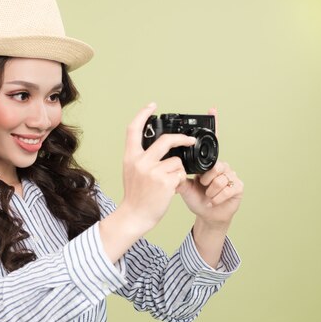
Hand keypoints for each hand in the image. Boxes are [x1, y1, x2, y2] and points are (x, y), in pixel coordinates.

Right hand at [118, 102, 196, 233]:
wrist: (134, 216)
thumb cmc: (135, 196)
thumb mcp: (131, 171)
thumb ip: (142, 158)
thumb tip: (161, 147)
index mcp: (130, 157)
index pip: (133, 129)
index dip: (143, 114)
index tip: (152, 105)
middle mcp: (140, 162)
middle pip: (166, 140)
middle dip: (182, 138)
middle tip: (189, 140)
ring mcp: (153, 172)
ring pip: (177, 161)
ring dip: (179, 171)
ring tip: (170, 182)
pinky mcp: (165, 182)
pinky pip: (181, 174)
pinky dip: (180, 181)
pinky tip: (171, 189)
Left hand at [176, 108, 243, 228]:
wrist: (208, 216)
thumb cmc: (197, 198)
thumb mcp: (183, 186)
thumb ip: (177, 175)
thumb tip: (167, 166)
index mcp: (208, 162)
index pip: (211, 142)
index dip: (213, 125)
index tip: (212, 108)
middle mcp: (221, 165)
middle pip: (214, 165)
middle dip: (206, 179)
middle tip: (202, 186)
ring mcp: (231, 175)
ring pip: (219, 178)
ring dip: (210, 190)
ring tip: (207, 195)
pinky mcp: (238, 186)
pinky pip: (226, 188)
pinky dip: (217, 197)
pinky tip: (214, 201)